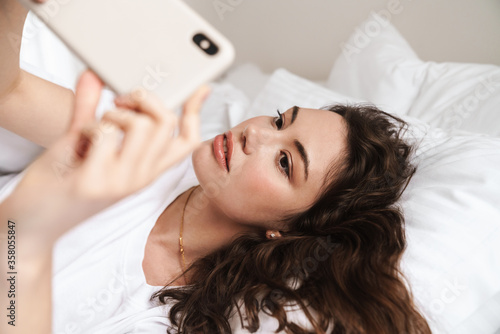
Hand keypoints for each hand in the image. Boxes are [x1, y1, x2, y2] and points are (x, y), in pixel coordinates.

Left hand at [6, 70, 208, 245]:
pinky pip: (106, 135)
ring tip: (97, 126)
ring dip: (116, 114)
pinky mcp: (96, 182)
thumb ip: (88, 107)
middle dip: (144, 98)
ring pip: (143, 126)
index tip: (200, 89)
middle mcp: (141, 177)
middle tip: (119, 102)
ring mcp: (121, 182)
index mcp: (146, 169)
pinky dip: (90, 127)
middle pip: (167, 123)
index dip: (196, 111)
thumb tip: (93, 75)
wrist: (33, 223)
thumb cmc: (60, 183)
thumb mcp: (84, 143)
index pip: (187, 140)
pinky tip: (80, 142)